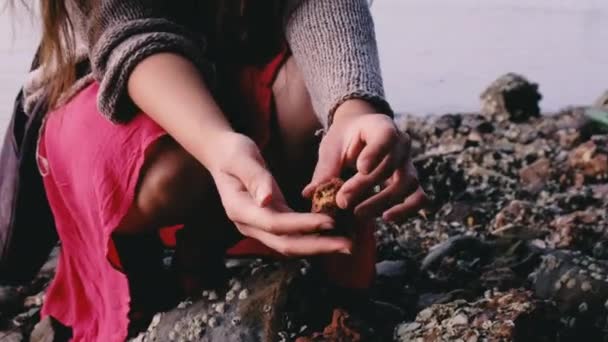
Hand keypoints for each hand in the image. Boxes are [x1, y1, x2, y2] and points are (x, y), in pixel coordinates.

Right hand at [208, 133, 352, 255]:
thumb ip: (255, 178)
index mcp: (239, 209)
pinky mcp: (271, 220)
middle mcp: (249, 224)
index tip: (330, 222)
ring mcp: (259, 225)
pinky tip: (333, 233)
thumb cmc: (232, 151)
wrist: (222, 154)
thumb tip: (266, 200)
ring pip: (291, 244)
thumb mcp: (241, 158)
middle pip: (285, 244)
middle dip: (317, 246)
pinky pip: (293, 234)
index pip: (274, 224)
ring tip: (347, 243)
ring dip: (319, 246)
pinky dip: (313, 236)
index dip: (303, 225)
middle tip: (348, 245)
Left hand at [303, 110, 426, 222]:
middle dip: (365, 186)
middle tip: (342, 202)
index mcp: (381, 126)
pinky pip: (419, 198)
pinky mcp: (411, 182)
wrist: (360, 135)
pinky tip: (386, 218)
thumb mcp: (332, 147)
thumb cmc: (345, 139)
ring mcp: (409, 163)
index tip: (360, 168)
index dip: (376, 153)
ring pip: (407, 184)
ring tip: (358, 214)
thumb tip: (310, 194)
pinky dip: (406, 210)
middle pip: (391, 166)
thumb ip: (325, 169)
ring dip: (383, 202)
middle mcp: (401, 143)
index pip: (385, 136)